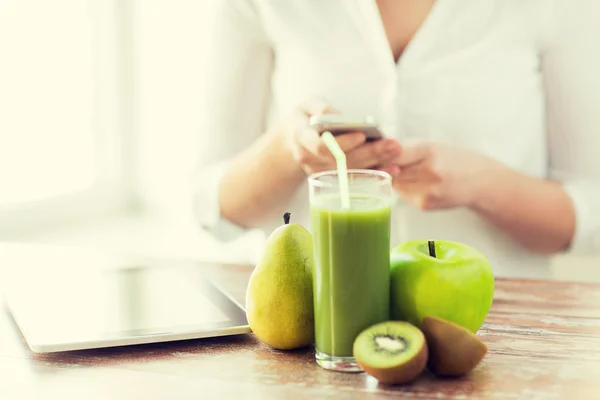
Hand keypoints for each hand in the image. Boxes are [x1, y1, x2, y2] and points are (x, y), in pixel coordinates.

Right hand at [285, 98, 401, 175]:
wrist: (293, 138)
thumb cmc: (306, 117)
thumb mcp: (308, 104)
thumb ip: (322, 108)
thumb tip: (340, 117)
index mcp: (301, 137)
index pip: (321, 146)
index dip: (342, 143)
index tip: (362, 135)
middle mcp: (308, 158)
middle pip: (341, 161)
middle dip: (369, 153)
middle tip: (393, 145)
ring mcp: (319, 171)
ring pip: (350, 171)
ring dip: (375, 163)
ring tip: (397, 152)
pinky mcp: (330, 178)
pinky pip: (354, 177)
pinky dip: (374, 172)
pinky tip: (393, 167)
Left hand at [382, 140, 507, 209]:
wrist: (481, 182)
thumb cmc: (455, 159)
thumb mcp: (433, 145)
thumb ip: (406, 148)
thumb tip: (376, 149)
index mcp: (430, 151)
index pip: (396, 153)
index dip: (381, 154)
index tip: (373, 152)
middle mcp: (429, 171)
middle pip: (391, 170)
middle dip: (382, 166)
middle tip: (375, 161)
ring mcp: (427, 190)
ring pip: (394, 183)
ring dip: (393, 177)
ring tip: (404, 170)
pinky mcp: (424, 204)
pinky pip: (403, 194)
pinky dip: (404, 188)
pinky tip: (417, 182)